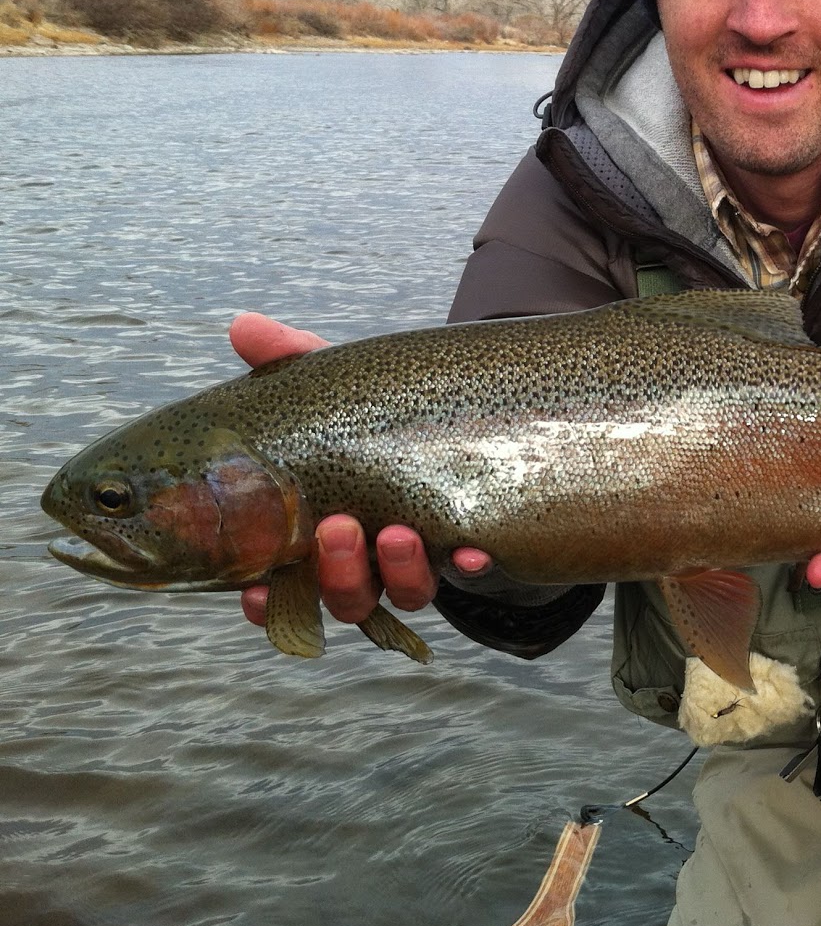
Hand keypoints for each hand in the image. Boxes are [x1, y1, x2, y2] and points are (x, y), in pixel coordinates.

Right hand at [227, 313, 488, 627]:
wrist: (469, 427)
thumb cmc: (382, 419)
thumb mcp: (340, 389)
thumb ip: (292, 361)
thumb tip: (244, 326)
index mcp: (324, 534)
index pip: (285, 584)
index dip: (266, 599)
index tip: (254, 590)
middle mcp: (370, 563)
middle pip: (346, 596)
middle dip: (339, 572)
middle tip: (339, 528)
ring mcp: (420, 564)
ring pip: (402, 595)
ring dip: (398, 572)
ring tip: (401, 534)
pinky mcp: (472, 555)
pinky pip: (470, 577)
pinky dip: (468, 567)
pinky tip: (471, 554)